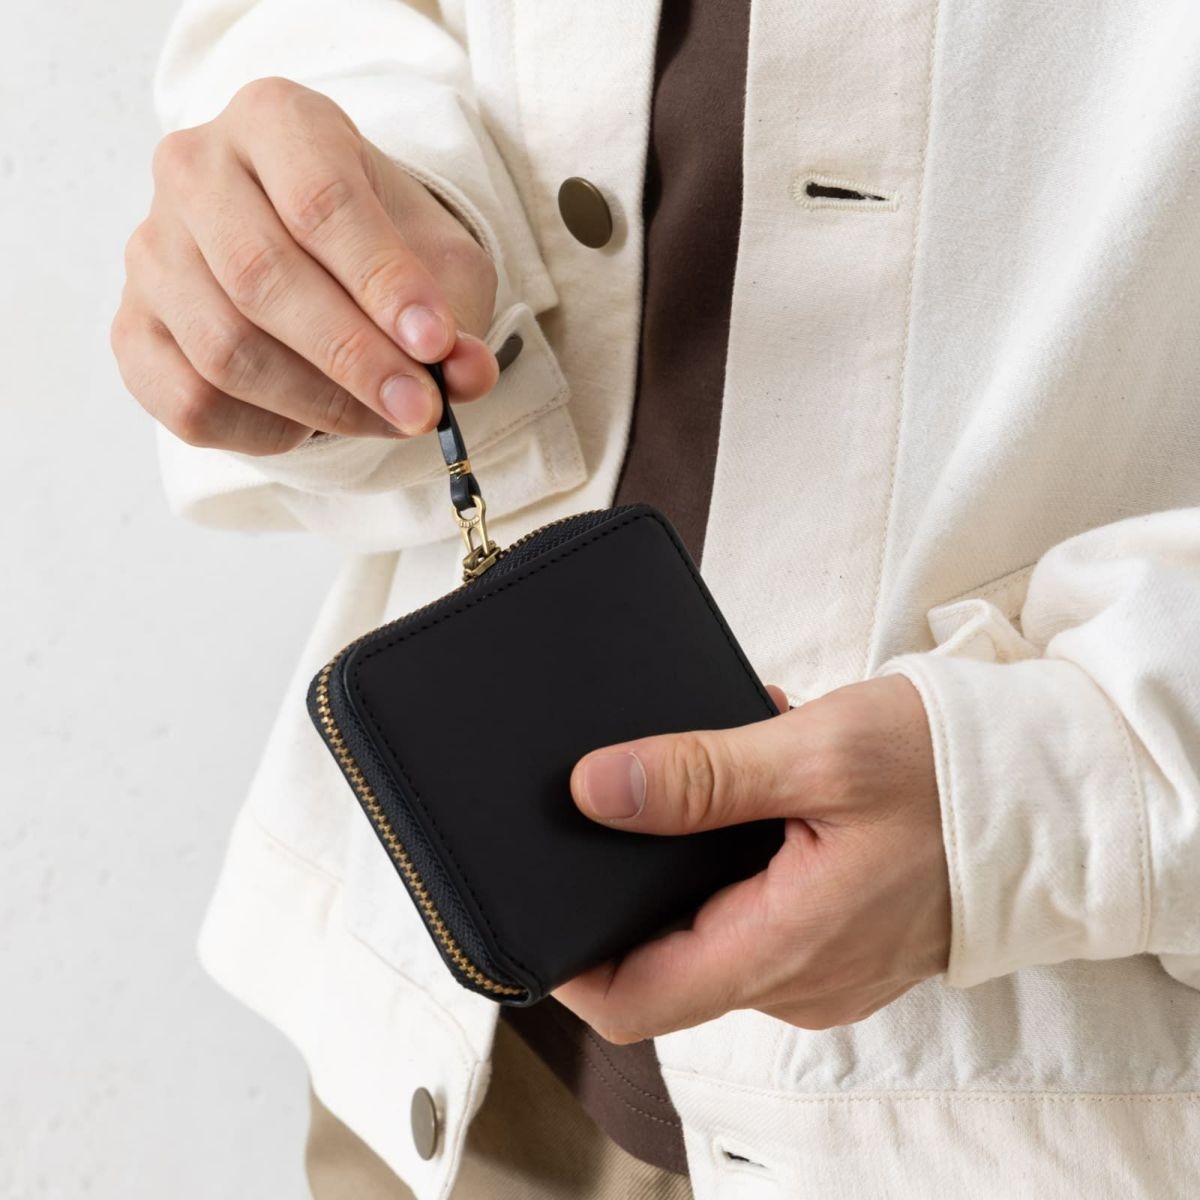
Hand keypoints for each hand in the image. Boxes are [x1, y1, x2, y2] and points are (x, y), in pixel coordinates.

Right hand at [112, 77, 499, 454]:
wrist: (318, 261)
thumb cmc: (379, 251)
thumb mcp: (438, 265)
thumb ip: (457, 315)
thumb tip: (468, 374)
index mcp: (274, 121)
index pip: (320, 199)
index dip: (381, 280)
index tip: (436, 343)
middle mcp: (195, 172)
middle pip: (262, 277)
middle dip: (354, 357)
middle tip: (421, 409)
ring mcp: (151, 252)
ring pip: (225, 349)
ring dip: (320, 403)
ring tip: (387, 419)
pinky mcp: (133, 330)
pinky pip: (191, 401)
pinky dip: (266, 430)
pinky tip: (315, 424)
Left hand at [555, 675, 949, 1042]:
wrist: (1053, 791)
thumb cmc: (951, 771)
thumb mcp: (818, 754)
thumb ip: (702, 777)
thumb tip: (597, 790)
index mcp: (786, 947)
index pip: (637, 1000)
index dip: (572, 961)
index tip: (539, 901)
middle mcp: (799, 978)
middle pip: (666, 959)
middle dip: (632, 884)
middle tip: (625, 800)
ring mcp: (822, 965)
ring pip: (711, 928)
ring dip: (692, 857)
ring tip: (707, 776)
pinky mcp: (838, 939)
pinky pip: (759, 911)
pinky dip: (739, 855)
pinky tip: (755, 787)